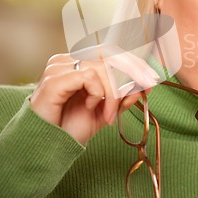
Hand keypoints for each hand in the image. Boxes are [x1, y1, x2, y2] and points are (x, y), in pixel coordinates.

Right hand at [30, 52, 159, 144]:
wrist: (47, 145)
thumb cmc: (69, 127)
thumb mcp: (104, 111)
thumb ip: (122, 97)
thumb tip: (145, 85)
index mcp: (77, 63)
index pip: (110, 52)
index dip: (133, 62)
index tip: (151, 77)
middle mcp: (67, 60)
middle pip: (109, 54)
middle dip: (132, 72)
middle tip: (145, 88)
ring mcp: (59, 67)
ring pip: (102, 66)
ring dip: (114, 92)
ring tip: (109, 114)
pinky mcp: (55, 78)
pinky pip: (89, 76)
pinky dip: (98, 93)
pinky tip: (91, 107)